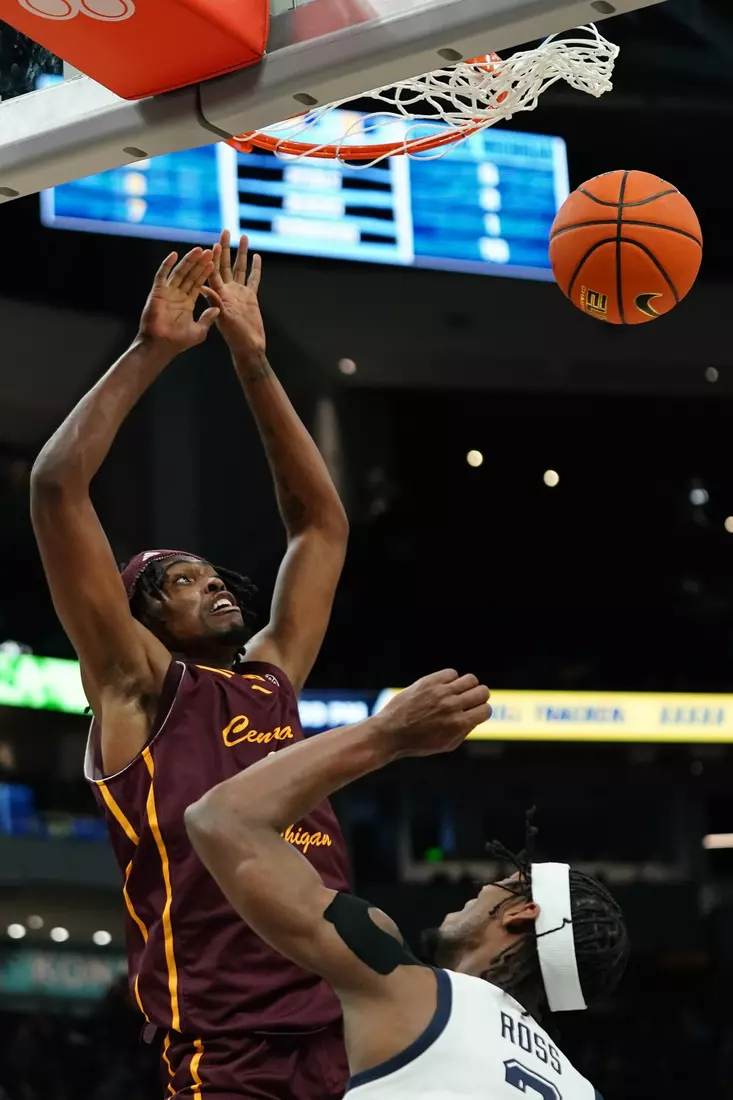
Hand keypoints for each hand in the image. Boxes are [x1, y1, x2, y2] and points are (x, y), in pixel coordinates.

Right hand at [139, 248, 219, 353]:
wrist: (161, 345)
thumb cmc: (178, 342)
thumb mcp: (199, 331)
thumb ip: (208, 319)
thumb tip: (218, 309)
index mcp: (187, 302)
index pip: (198, 283)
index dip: (205, 273)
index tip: (214, 262)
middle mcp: (177, 294)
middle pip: (190, 275)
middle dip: (199, 264)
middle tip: (209, 251)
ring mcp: (167, 292)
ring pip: (179, 272)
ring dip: (188, 261)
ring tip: (198, 250)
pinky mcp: (157, 291)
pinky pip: (162, 275)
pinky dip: (167, 264)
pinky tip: (174, 255)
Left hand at [208, 230, 265, 358]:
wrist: (248, 346)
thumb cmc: (234, 337)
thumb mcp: (223, 319)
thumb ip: (215, 303)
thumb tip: (203, 287)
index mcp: (218, 295)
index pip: (213, 272)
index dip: (212, 257)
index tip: (213, 243)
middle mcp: (227, 291)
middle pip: (225, 264)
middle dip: (225, 247)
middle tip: (225, 231)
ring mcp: (239, 293)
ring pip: (240, 268)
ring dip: (241, 253)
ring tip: (242, 237)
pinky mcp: (250, 297)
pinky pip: (253, 279)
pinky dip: (255, 268)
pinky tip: (256, 256)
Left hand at [377, 670, 490, 758]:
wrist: (390, 732)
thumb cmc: (418, 742)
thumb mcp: (447, 745)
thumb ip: (466, 730)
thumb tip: (478, 714)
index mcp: (458, 724)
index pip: (486, 709)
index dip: (482, 711)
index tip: (475, 712)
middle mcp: (452, 706)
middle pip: (482, 691)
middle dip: (479, 697)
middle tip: (469, 702)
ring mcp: (440, 692)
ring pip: (470, 679)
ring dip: (468, 686)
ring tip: (457, 693)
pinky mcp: (428, 682)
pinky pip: (451, 673)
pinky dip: (451, 679)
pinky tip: (443, 688)